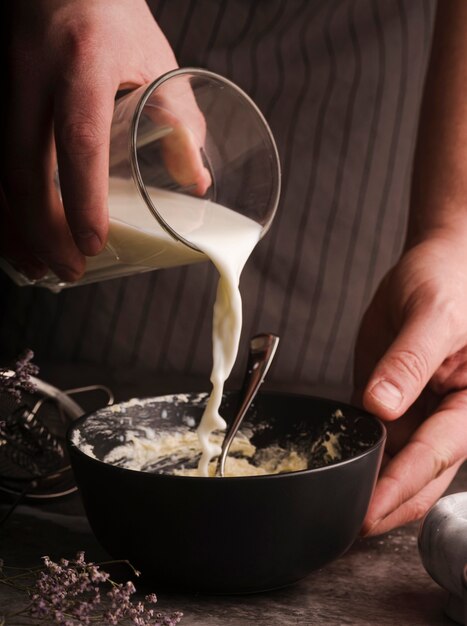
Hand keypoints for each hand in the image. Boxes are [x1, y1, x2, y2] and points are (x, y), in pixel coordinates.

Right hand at [1, 0, 207, 281]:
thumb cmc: (109, 14)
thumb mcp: (154, 58)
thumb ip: (179, 118)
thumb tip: (196, 180)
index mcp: (82, 62)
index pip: (77, 139)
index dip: (82, 198)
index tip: (93, 244)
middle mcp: (31, 74)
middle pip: (24, 169)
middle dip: (44, 231)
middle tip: (69, 272)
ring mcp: (0, 85)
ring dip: (15, 228)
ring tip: (41, 268)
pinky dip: (4, 206)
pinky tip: (18, 233)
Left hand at [353, 230, 466, 535]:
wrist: (436, 267)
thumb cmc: (449, 283)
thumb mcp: (434, 315)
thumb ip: (409, 362)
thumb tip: (381, 407)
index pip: (434, 456)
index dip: (399, 486)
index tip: (367, 511)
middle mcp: (448, 417)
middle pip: (420, 476)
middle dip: (385, 506)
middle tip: (344, 531)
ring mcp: (420, 414)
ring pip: (397, 466)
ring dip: (370, 490)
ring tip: (335, 514)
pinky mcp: (394, 405)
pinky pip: (377, 440)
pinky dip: (359, 458)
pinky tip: (337, 474)